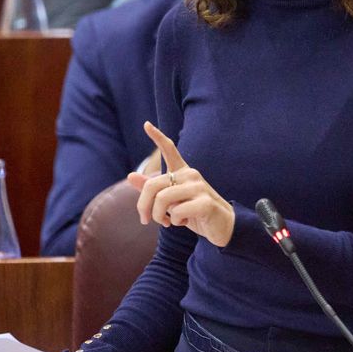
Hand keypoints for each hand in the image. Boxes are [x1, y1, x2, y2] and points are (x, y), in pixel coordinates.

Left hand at [128, 121, 234, 247]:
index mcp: (182, 172)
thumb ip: (152, 190)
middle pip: (153, 185)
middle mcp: (190, 175)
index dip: (157, 136)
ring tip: (167, 222)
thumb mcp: (171, 202)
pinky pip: (177, 211)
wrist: (222, 226)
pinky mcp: (205, 202)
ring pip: (162, 199)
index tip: (146, 124)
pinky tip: (184, 222)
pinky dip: (175, 221)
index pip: (169, 149)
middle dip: (144, 206)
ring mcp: (199, 187)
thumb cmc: (194, 212)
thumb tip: (130, 175)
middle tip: (146, 220)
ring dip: (159, 216)